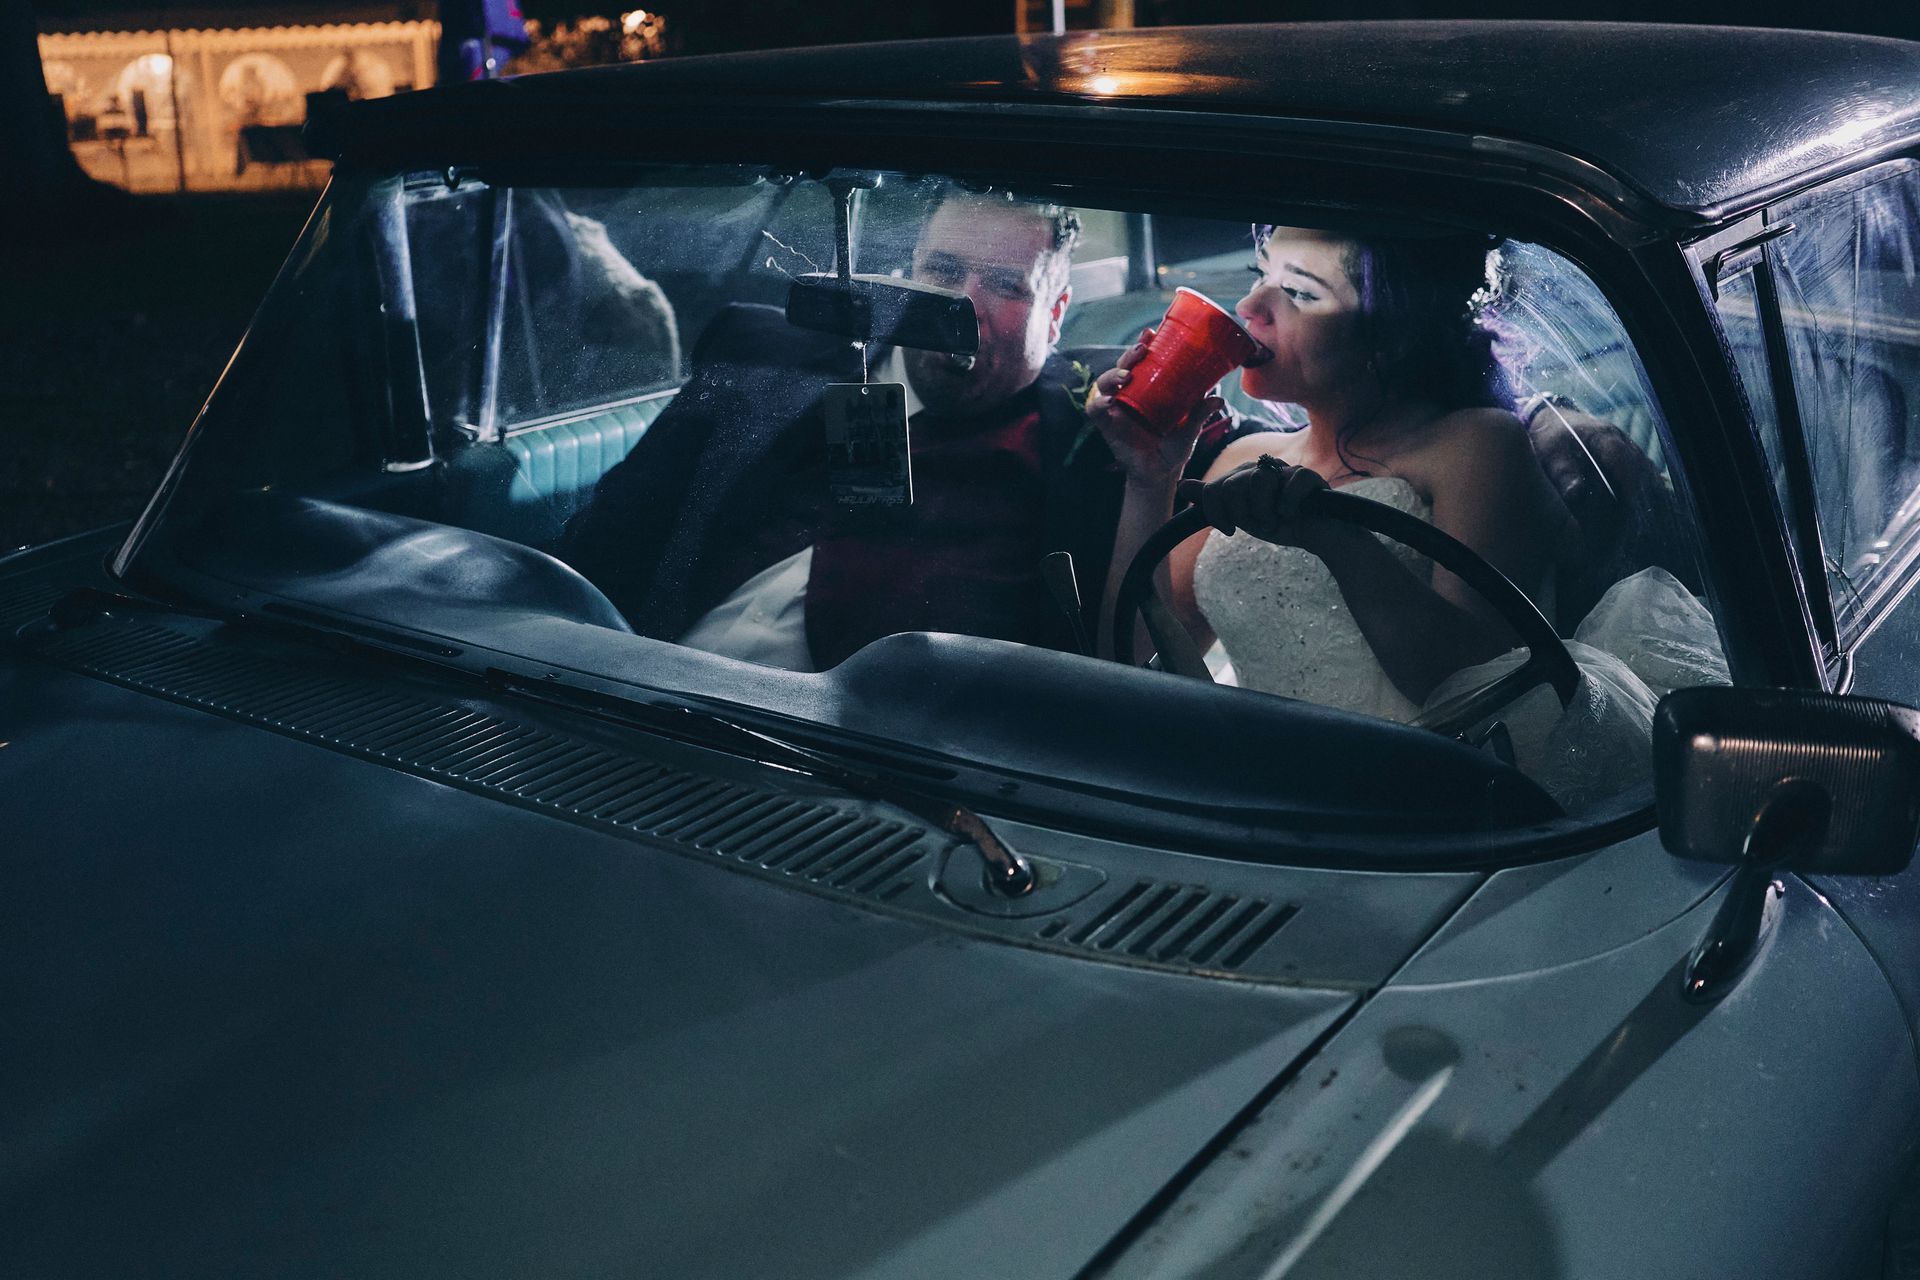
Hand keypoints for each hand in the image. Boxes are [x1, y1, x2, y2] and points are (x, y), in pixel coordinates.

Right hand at [1084, 328, 1229, 485]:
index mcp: (1148, 389)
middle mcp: (1130, 394)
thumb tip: (1218, 398)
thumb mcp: (1190, 428)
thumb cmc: (1174, 447)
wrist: (1160, 474)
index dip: (1142, 344)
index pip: (1141, 361)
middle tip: (1142, 350)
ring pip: (1105, 383)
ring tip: (1126, 376)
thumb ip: (1200, 413)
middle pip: (1122, 366)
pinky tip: (1108, 402)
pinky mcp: (1107, 425)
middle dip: (1129, 355)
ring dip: (1113, 375)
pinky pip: (1096, 410)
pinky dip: (1099, 404)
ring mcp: (1116, 409)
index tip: (1150, 332)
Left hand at [1190, 455, 1329, 548]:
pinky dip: (1288, 506)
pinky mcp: (1307, 475)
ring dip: (1266, 512)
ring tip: (1277, 517)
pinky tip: (1294, 512)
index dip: (1218, 514)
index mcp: (1242, 475)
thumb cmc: (1278, 523)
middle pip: (1231, 487)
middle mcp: (1261, 467)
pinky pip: (1288, 485)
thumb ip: (1213, 499)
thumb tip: (1182, 485)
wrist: (1314, 535)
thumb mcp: (1239, 514)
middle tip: (1261, 522)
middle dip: (1244, 514)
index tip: (1231, 529)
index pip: (1213, 489)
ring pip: (1258, 481)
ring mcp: (1285, 468)